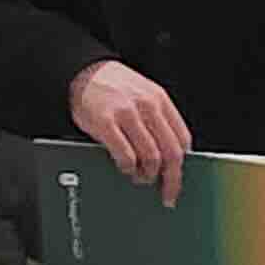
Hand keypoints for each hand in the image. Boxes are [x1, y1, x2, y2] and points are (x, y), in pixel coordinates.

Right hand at [70, 58, 193, 205]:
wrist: (81, 71)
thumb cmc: (111, 88)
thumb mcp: (142, 95)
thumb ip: (156, 120)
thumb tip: (168, 156)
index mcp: (159, 99)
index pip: (182, 139)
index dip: (182, 164)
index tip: (178, 178)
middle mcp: (146, 105)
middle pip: (171, 152)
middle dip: (171, 179)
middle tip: (167, 192)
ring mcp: (126, 114)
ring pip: (151, 157)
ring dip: (148, 175)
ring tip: (141, 178)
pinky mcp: (105, 123)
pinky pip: (126, 156)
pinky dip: (128, 168)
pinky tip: (125, 168)